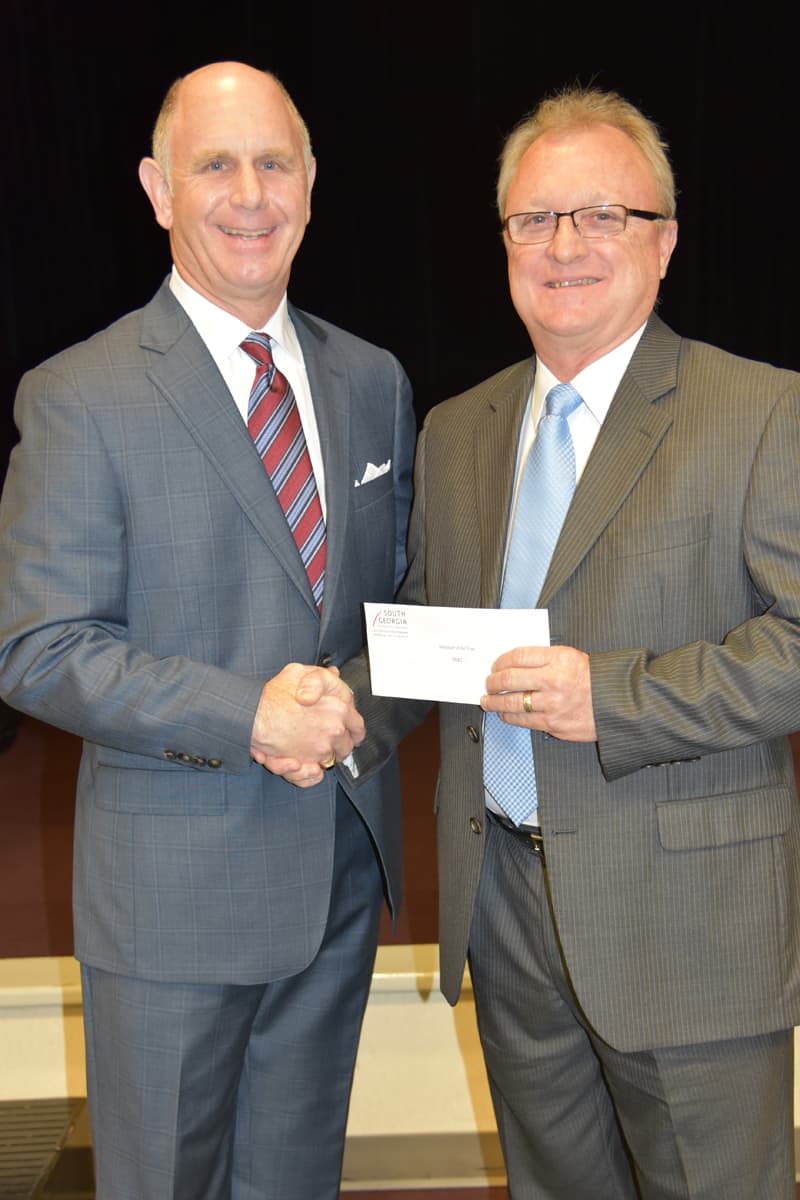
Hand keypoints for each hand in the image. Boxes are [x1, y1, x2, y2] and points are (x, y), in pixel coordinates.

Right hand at [250, 664, 364, 786]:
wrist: (252, 715)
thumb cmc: (274, 695)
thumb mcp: (299, 672)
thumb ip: (319, 677)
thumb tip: (334, 674)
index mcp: (339, 709)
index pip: (358, 726)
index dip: (353, 730)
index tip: (348, 733)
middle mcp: (334, 731)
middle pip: (346, 747)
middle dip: (337, 746)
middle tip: (323, 741)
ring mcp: (320, 750)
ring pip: (328, 762)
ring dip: (317, 758)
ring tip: (302, 748)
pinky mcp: (305, 766)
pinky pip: (313, 777)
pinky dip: (307, 774)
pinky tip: (297, 763)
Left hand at [481, 645, 595, 741]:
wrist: (616, 705)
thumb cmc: (594, 680)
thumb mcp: (572, 658)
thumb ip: (545, 659)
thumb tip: (514, 664)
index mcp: (558, 658)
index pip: (518, 656)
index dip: (501, 661)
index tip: (495, 666)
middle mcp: (553, 680)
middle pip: (509, 679)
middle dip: (492, 682)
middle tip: (488, 684)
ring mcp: (552, 704)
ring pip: (511, 703)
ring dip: (494, 702)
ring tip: (487, 701)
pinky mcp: (552, 723)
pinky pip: (522, 720)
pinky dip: (509, 717)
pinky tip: (504, 714)